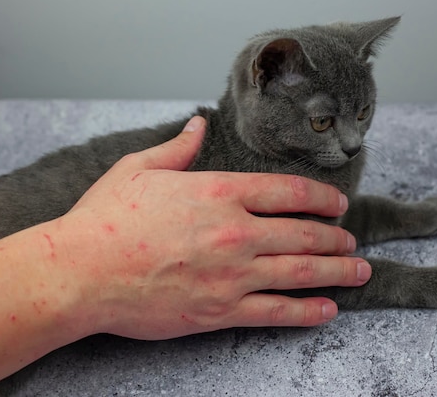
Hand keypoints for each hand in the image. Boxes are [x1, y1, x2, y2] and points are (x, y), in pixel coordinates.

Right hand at [59, 116, 370, 339]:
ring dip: (336, 272)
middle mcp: (234, 231)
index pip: (288, 191)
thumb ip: (177, 147)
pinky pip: (275, 312)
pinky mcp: (218, 310)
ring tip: (358, 272)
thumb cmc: (105, 219)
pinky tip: (328, 310)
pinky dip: (306, 311)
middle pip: (304, 232)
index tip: (338, 204)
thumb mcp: (139, 169)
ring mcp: (230, 274)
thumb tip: (197, 124)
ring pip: (300, 272)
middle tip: (351, 241)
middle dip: (335, 238)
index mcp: (218, 191)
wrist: (78, 272)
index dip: (321, 197)